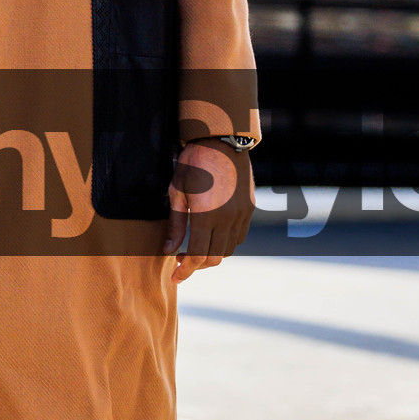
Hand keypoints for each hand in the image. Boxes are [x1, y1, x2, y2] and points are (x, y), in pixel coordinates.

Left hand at [164, 139, 254, 282]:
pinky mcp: (249, 209)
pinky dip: (225, 243)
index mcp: (206, 216)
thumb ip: (175, 225)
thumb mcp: (177, 193)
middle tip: (182, 262)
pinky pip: (239, 237)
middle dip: (197, 266)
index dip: (185, 271)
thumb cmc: (192, 165)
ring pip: (229, 250)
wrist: (221, 142)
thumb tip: (169, 251)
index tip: (176, 277)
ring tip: (195, 249)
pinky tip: (212, 236)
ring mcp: (242, 215)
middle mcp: (228, 219)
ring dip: (212, 255)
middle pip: (215, 258)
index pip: (198, 256)